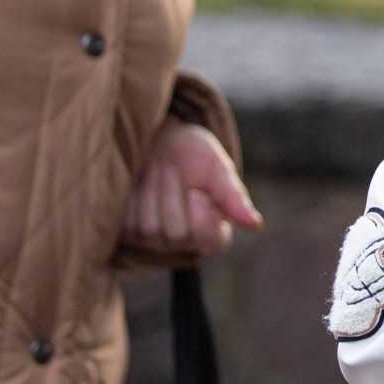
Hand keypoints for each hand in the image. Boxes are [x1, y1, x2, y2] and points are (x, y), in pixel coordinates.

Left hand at [120, 122, 260, 257]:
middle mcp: (187, 244)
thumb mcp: (217, 169)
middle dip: (172, 193)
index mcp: (216, 232)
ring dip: (151, 192)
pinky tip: (140, 184)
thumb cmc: (192, 154)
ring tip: (157, 171)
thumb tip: (255, 224)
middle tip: (171, 169)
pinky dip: (135, 197)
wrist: (156, 139)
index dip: (199, 212)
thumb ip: (233, 197)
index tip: (196, 190)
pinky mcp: (130, 235)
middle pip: (176, 233)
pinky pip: (129, 224)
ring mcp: (155, 242)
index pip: (209, 238)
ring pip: (149, 229)